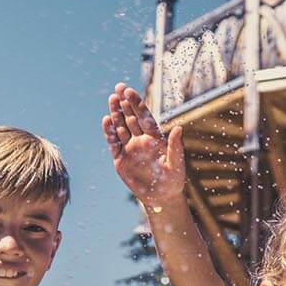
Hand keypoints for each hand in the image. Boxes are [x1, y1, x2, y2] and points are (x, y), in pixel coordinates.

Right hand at [103, 83, 186, 207]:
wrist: (161, 198)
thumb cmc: (173, 180)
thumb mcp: (176, 164)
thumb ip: (175, 146)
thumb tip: (179, 128)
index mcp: (155, 138)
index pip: (144, 117)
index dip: (137, 104)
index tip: (130, 91)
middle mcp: (141, 140)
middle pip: (131, 118)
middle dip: (125, 103)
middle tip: (118, 87)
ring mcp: (130, 148)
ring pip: (121, 127)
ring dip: (116, 113)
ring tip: (111, 98)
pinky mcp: (120, 159)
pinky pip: (113, 143)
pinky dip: (109, 132)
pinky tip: (106, 120)